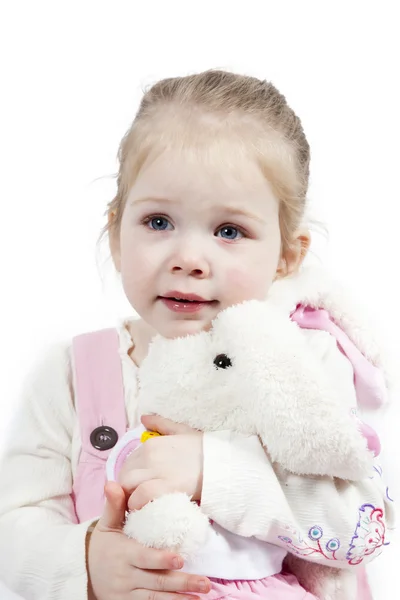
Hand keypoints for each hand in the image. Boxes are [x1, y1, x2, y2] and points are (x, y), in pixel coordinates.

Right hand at [87, 481, 209, 599]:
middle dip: (181, 582)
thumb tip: (112, 482)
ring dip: (180, 598)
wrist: (84, 574)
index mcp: (123, 554)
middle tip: (205, 583)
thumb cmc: (102, 546)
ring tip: (201, 596)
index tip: (180, 559)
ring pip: (156, 598)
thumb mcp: (106, 525)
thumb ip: (114, 505)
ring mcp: (128, 594)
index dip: (161, 560)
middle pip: (156, 581)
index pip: (144, 558)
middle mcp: (126, 576)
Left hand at [118, 416, 202, 510]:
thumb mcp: (181, 430)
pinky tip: (148, 508)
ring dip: (132, 496)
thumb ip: (161, 424)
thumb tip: (144, 418)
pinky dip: (139, 504)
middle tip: (142, 495)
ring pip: (127, 486)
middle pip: (124, 476)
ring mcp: (155, 472)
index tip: (144, 483)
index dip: (134, 475)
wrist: (223, 463)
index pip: (128, 463)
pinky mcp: (163, 488)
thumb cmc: (205, 448)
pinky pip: (139, 497)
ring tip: (145, 503)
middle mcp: (148, 456)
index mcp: (151, 443)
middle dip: (130, 487)